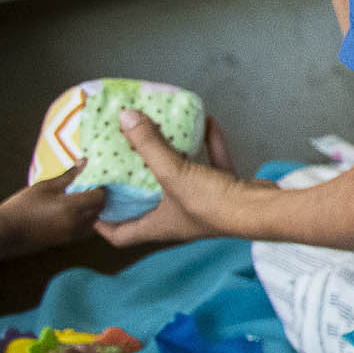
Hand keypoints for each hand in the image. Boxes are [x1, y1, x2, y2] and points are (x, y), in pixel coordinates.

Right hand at [0, 169, 109, 258]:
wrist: (6, 231)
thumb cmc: (23, 205)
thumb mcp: (46, 186)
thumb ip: (69, 176)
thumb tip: (84, 161)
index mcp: (72, 206)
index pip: (100, 196)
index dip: (101, 187)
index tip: (95, 180)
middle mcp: (77, 221)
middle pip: (101, 209)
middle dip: (100, 198)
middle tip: (92, 187)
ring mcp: (73, 233)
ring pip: (96, 220)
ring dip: (95, 210)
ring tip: (84, 199)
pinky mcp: (67, 240)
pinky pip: (87, 229)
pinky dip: (88, 220)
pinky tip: (77, 212)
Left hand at [92, 117, 242, 246]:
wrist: (263, 210)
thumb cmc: (213, 205)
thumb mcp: (172, 173)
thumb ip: (148, 145)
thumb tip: (124, 117)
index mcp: (158, 225)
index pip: (119, 235)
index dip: (102, 223)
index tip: (91, 203)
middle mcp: (178, 219)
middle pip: (148, 205)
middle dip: (134, 185)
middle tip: (119, 162)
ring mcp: (204, 205)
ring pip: (180, 182)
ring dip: (171, 160)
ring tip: (157, 136)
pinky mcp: (227, 191)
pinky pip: (212, 166)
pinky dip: (208, 146)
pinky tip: (206, 124)